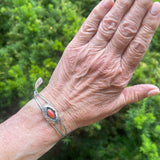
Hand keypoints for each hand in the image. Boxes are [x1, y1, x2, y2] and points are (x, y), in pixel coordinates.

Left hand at [47, 0, 159, 130]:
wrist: (60, 109)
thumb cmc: (87, 109)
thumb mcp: (114, 105)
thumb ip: (135, 94)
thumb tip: (157, 90)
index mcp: (119, 75)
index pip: (138, 45)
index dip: (149, 25)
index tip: (157, 8)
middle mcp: (106, 61)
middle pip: (126, 30)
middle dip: (139, 7)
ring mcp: (89, 53)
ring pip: (109, 25)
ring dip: (122, 5)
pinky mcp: (74, 49)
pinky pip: (88, 27)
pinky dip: (98, 13)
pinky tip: (108, 0)